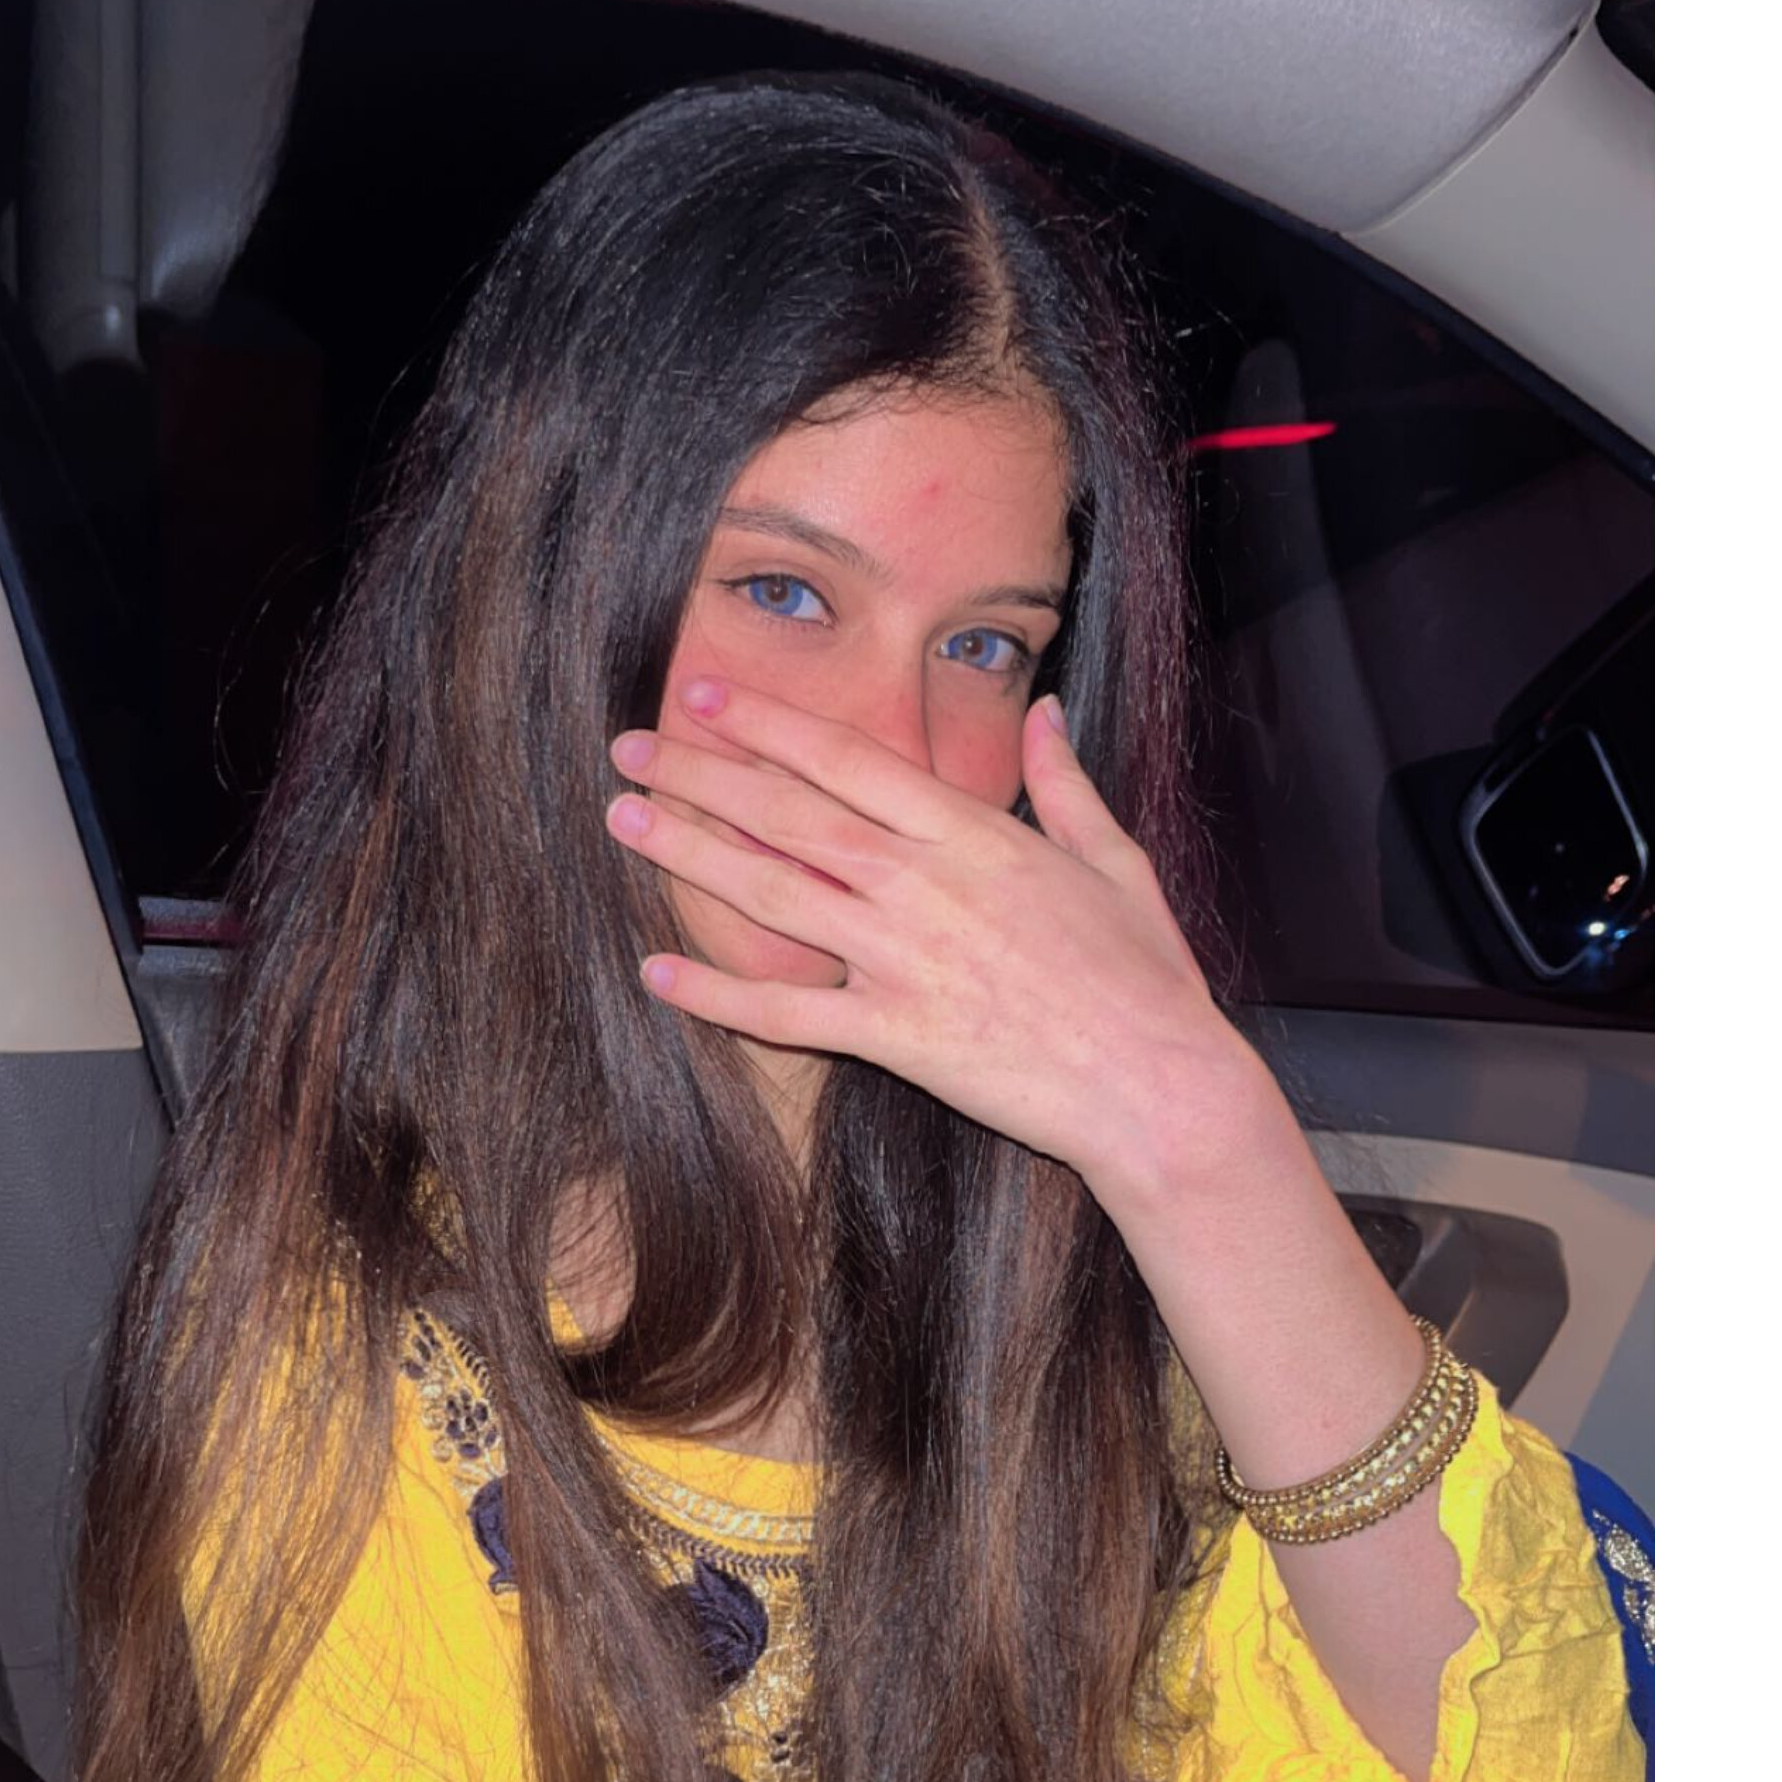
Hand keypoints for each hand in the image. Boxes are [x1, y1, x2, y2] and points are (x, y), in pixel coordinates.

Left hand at [604, 677, 1256, 1188]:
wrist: (1159, 1086)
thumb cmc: (1146, 977)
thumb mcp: (1114, 860)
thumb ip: (1065, 782)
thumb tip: (1047, 710)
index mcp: (974, 835)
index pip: (849, 761)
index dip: (770, 725)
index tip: (708, 695)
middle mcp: (924, 886)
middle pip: (790, 815)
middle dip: (702, 774)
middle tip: (628, 750)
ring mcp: (903, 961)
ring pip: (774, 895)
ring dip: (689, 854)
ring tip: (622, 822)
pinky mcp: (895, 1037)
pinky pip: (788, 1012)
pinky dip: (718, 992)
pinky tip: (657, 972)